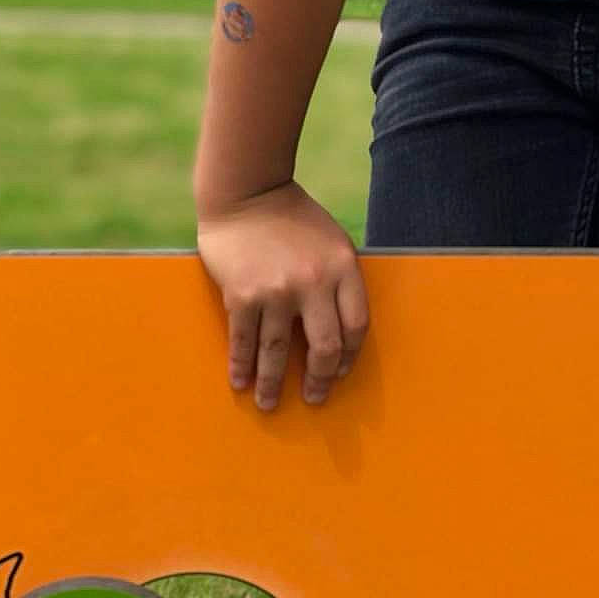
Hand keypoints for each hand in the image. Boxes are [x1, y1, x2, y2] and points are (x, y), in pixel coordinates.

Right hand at [196, 180, 368, 410]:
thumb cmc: (294, 219)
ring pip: (277, 353)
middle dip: (320, 379)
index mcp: (343, 267)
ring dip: (272, 385)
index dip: (351, 355)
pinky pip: (244, 343)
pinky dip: (242, 367)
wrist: (247, 193)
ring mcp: (276, 291)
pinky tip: (241, 383)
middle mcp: (313, 282)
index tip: (342, 372)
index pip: (357, 325)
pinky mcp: (242, 295)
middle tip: (314, 397)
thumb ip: (339, 280)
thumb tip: (341, 332)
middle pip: (325, 347)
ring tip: (269, 404)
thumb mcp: (333, 242)